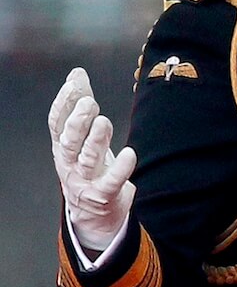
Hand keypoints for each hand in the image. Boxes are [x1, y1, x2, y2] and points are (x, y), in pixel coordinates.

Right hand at [48, 68, 136, 251]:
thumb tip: (76, 74)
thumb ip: (79, 105)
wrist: (91, 212)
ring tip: (104, 122)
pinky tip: (130, 154)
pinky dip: (120, 168)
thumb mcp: (81, 137)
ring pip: (87, 159)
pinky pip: (111, 181)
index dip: (63, 104)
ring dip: (95, 140)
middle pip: (69, 140)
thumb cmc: (87, 166)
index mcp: (63, 146)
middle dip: (77, 121)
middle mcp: (69, 162)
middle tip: (89, 102)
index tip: (73, 85)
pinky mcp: (103, 194)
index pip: (56, 123)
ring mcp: (85, 180)